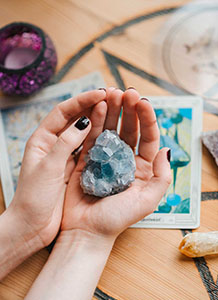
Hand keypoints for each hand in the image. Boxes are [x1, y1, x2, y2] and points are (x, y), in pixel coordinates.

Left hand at [7, 89, 105, 248]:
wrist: (32, 225)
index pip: (63, 112)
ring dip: (98, 120)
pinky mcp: (73, 168)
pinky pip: (88, 149)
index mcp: (42, 139)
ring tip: (115, 109)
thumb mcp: (48, 167)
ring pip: (83, 132)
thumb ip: (65, 143)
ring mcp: (65, 155)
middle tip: (112, 97)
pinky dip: (99, 140)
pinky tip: (112, 133)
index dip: (82, 100)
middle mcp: (54, 144)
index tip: (101, 93)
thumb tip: (84, 122)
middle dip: (92, 106)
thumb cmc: (34, 198)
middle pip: (74, 119)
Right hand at [61, 88, 171, 240]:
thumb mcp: (147, 201)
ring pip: (111, 128)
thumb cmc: (116, 219)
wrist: (86, 231)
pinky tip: (96, 106)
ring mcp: (105, 157)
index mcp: (142, 168)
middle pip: (130, 129)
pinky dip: (94, 121)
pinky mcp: (87, 158)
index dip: (147, 118)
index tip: (142, 101)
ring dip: (112, 110)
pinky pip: (92, 136)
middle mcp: (125, 160)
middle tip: (126, 91)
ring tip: (111, 92)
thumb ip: (161, 177)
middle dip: (129, 109)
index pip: (148, 137)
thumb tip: (166, 150)